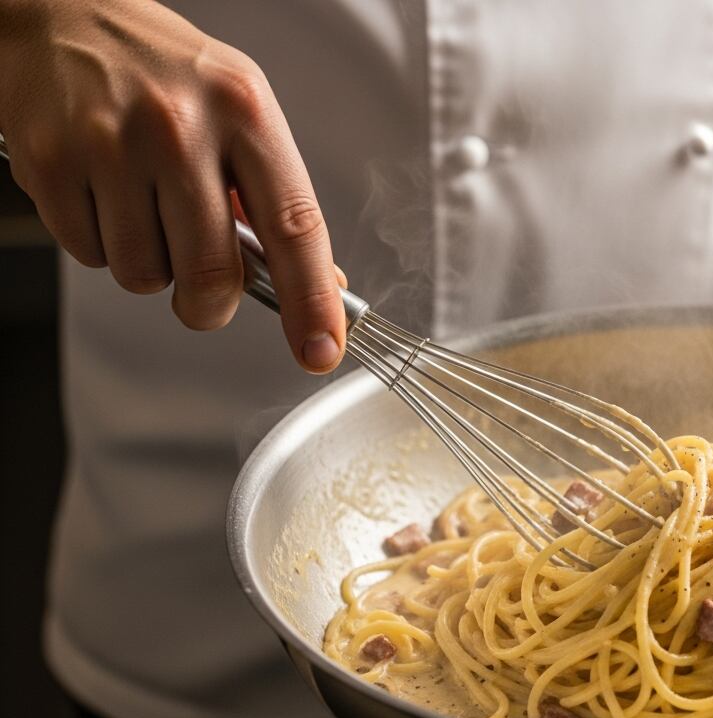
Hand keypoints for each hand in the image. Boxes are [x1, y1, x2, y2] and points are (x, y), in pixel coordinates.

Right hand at [0, 0, 344, 371]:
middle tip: (202, 286)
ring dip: (148, 264)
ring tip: (141, 206)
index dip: (313, 301)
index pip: (295, 226)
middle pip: (212, 274)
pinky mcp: (51, 163)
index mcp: (245, 111)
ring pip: (144, 275)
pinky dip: (98, 242)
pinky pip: (89, 255)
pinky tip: (100, 192)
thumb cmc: (164, 73)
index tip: (320, 351)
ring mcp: (111, 144)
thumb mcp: (240, 112)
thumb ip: (277, 198)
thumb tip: (322, 281)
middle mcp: (180, 126)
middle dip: (209, 303)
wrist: (60, 15)